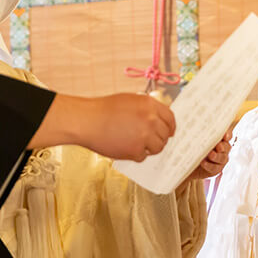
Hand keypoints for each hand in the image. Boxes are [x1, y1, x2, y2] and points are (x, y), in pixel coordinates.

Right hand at [32, 93, 174, 160]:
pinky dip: (135, 154)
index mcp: (149, 104)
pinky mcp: (135, 150)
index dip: (170, 127)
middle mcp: (150, 119)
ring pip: (158, 147)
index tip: (170, 132)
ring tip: (135, 144)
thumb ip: (146, 109)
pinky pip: (143, 156)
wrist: (87, 120)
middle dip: (159, 139)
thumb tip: (158, 121)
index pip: (170, 118)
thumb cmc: (103, 110)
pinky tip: (124, 146)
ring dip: (149, 148)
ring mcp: (144, 135)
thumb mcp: (129, 101)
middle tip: (147, 140)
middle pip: (165, 135)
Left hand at [187, 126, 233, 180]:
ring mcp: (221, 159)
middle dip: (223, 146)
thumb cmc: (193, 146)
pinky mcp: (216, 169)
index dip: (228, 135)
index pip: (227, 135)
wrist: (188, 162)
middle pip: (226, 147)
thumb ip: (199, 134)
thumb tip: (191, 122)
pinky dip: (209, 165)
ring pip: (222, 158)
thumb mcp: (195, 138)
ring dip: (216, 156)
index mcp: (220, 139)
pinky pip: (214, 167)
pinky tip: (203, 162)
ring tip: (210, 154)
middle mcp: (223, 149)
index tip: (225, 135)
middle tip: (218, 146)